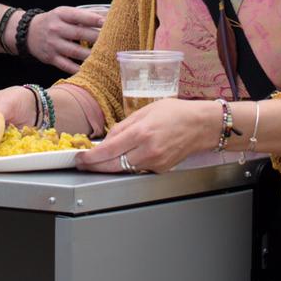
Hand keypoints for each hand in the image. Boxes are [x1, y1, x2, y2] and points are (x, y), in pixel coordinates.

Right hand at [24, 7, 105, 73]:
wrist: (27, 32)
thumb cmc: (53, 22)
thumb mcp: (64, 13)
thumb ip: (83, 16)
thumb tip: (108, 17)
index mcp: (61, 15)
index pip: (79, 16)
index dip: (94, 20)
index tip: (108, 23)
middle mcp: (56, 29)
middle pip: (80, 34)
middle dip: (97, 38)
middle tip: (113, 42)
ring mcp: (53, 44)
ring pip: (75, 52)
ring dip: (91, 55)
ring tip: (105, 57)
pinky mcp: (51, 58)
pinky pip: (66, 65)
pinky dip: (78, 69)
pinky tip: (90, 70)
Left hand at [78, 98, 216, 172]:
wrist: (201, 126)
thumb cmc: (176, 113)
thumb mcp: (145, 111)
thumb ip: (123, 126)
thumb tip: (107, 140)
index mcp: (142, 133)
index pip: (109, 150)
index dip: (91, 156)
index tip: (80, 157)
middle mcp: (148, 150)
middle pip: (113, 165)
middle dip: (94, 166)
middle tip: (81, 164)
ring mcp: (155, 163)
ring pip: (123, 169)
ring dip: (108, 166)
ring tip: (97, 161)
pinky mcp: (160, 169)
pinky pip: (137, 169)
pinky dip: (126, 165)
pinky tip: (121, 159)